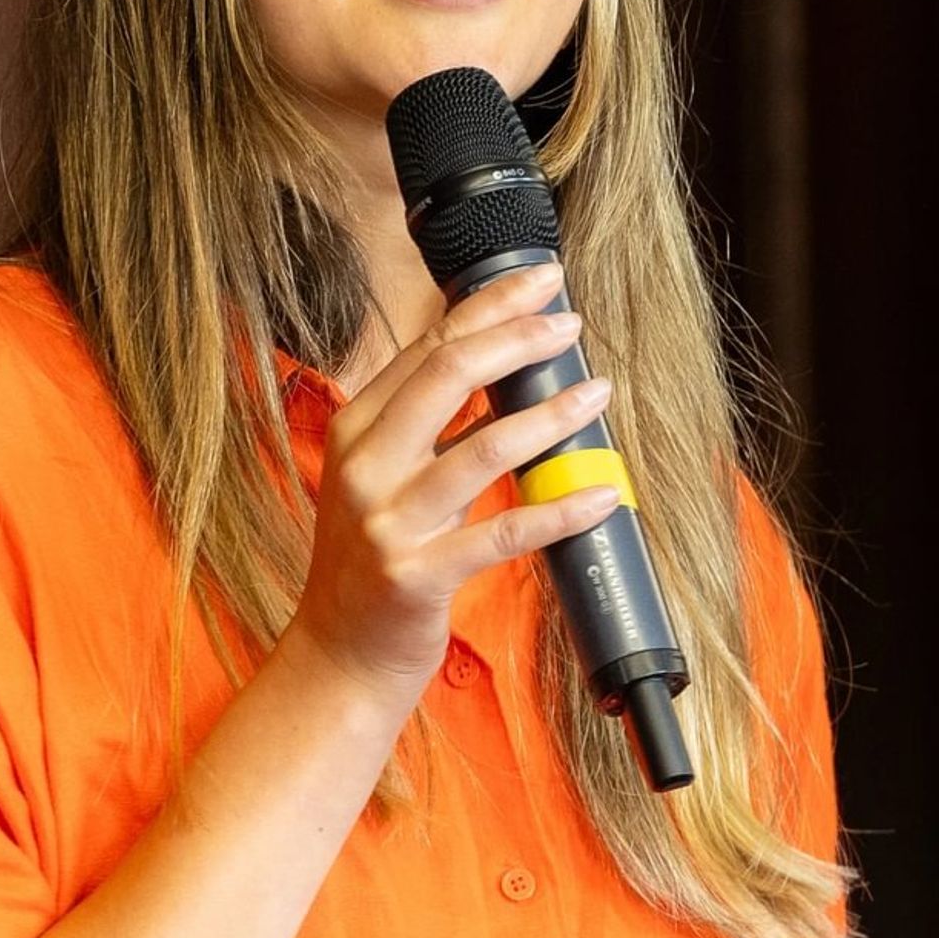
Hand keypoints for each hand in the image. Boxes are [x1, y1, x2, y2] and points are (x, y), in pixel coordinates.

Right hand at [291, 264, 621, 696]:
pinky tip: (601, 493)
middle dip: (518, 338)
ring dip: (550, 416)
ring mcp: (387, 522)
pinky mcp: (417, 575)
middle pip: (448, 375)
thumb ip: (429, 425)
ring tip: (599, 392)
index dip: (488, 306)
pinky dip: (559, 509)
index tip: (540, 280)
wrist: (337, 657)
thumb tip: (505, 365)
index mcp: (356, 430)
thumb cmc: (374, 562)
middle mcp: (363, 466)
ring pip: (482, 449)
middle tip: (571, 321)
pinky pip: (504, 534)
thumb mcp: (386, 479)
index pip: (427, 347)